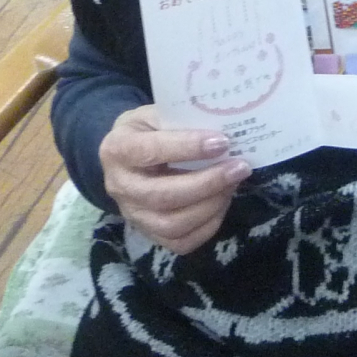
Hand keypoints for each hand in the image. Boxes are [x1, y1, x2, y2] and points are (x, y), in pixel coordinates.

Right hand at [99, 105, 250, 253]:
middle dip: (207, 183)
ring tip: (233, 183)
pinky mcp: (149, 234)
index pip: (150, 151)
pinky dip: (208, 224)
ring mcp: (132, 215)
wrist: (127, 155)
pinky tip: (222, 201)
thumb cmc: (148, 130)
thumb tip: (225, 128)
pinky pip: (181, 242)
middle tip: (239, 167)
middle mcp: (119, 186)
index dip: (187, 148)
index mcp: (117, 149)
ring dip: (210, 205)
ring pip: (172, 224)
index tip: (222, 142)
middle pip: (162, 196)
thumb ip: (182, 119)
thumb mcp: (156, 114)